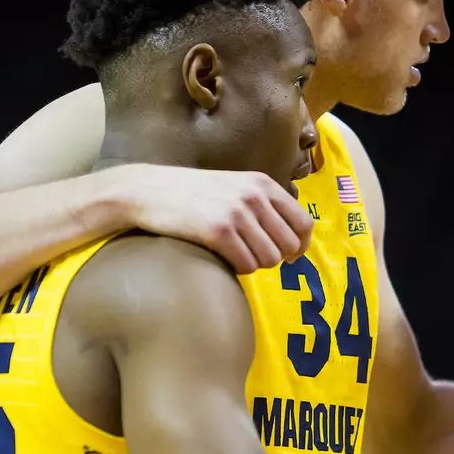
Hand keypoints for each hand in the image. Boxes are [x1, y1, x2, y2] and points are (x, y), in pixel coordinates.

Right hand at [116, 165, 313, 273]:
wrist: (150, 191)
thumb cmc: (193, 193)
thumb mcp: (235, 186)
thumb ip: (263, 205)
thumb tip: (291, 241)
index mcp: (263, 184)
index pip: (303, 223)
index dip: (300, 246)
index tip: (289, 256)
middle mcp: (254, 196)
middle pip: (289, 246)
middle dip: (276, 258)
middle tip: (254, 256)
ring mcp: (237, 213)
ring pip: (269, 259)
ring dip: (255, 264)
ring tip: (235, 253)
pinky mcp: (219, 231)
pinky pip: (246, 265)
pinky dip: (239, 268)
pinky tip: (223, 257)